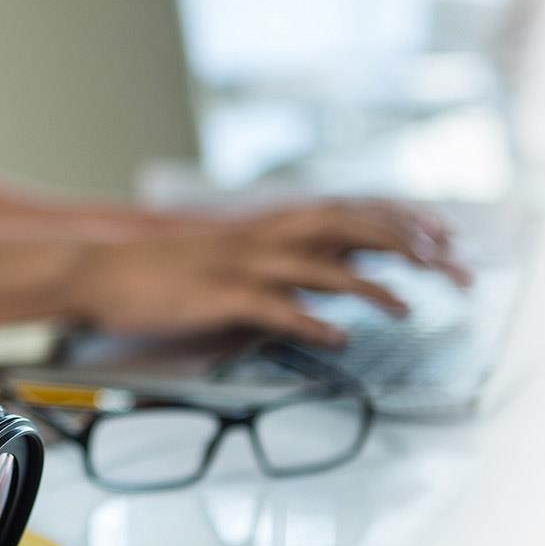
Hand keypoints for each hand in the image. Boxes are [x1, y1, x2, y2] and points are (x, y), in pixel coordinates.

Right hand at [74, 200, 470, 346]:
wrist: (96, 269)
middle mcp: (260, 236)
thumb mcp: (223, 255)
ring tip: (406, 307)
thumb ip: (270, 261)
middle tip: (448, 267)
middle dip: (406, 244)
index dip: (402, 219)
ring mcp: (240, 264)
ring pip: (321, 265)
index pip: (349, 209)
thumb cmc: (156, 270)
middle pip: (350, 226)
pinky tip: (338, 336)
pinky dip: (311, 321)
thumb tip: (320, 277)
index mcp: (263, 224)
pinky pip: (274, 307)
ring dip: (370, 286)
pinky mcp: (217, 296)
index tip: (443, 237)